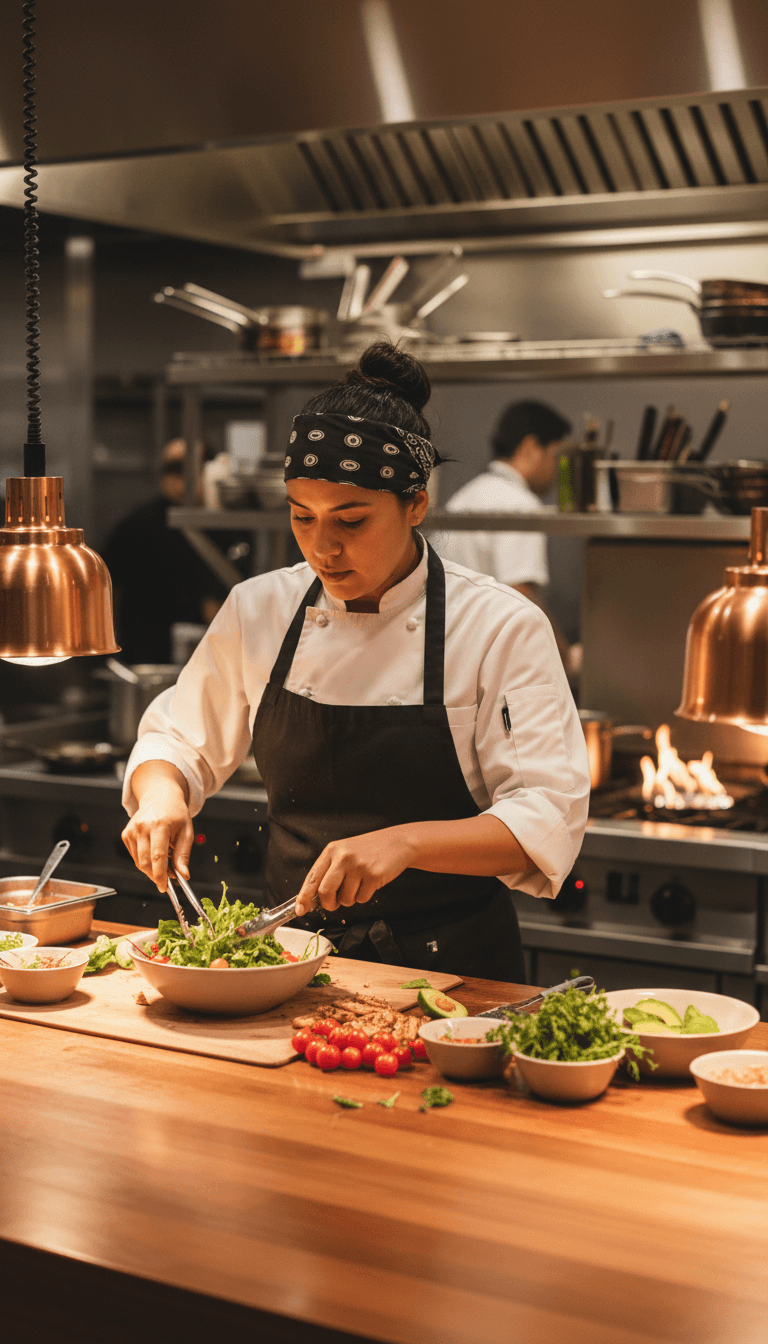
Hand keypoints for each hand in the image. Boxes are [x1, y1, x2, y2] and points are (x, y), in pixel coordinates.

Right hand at [122, 778, 193, 891]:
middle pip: (145, 862)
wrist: (160, 797)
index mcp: (159, 825)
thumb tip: (183, 875)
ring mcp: (131, 830)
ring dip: (152, 869)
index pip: (157, 856)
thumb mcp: (186, 832)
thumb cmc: (175, 813)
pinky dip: (145, 861)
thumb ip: (183, 855)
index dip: (160, 875)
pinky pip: (135, 856)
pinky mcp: (126, 834)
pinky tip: (155, 853)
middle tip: (168, 878)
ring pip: (139, 862)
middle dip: (156, 875)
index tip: (165, 886)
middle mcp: (142, 827)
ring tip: (165, 861)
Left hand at [295, 828, 415, 915]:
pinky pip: (362, 898)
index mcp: (332, 850)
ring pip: (345, 899)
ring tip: (359, 884)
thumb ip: (329, 871)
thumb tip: (313, 898)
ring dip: (351, 899)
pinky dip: (365, 896)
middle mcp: (343, 857)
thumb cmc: (369, 850)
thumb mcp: (345, 853)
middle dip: (329, 904)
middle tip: (334, 903)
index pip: (312, 878)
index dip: (303, 897)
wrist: (397, 842)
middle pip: (325, 892)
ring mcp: (358, 866)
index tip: (300, 910)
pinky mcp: (373, 875)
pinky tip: (370, 882)